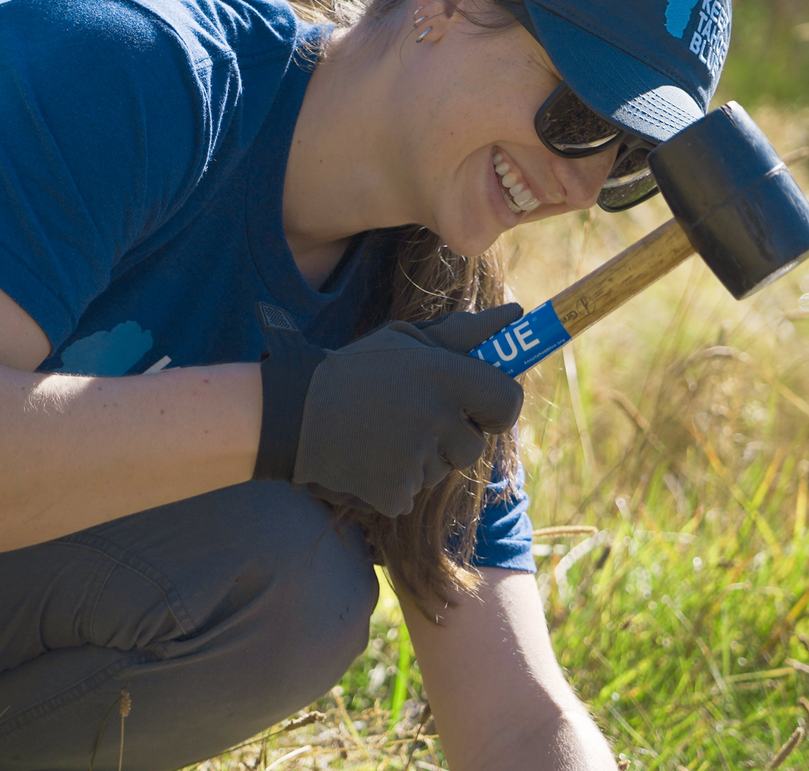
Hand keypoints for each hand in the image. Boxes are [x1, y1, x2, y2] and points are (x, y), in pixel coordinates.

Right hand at [252, 303, 523, 516]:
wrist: (291, 411)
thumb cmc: (357, 369)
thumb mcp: (407, 339)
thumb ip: (465, 332)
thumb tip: (517, 313)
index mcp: (446, 376)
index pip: (508, 402)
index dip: (498, 407)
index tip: (480, 407)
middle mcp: (437, 419)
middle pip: (475, 445)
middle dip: (454, 436)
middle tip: (413, 417)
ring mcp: (417, 461)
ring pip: (443, 470)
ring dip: (423, 458)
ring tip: (383, 433)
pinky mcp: (396, 494)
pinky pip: (413, 492)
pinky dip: (395, 481)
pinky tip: (368, 457)